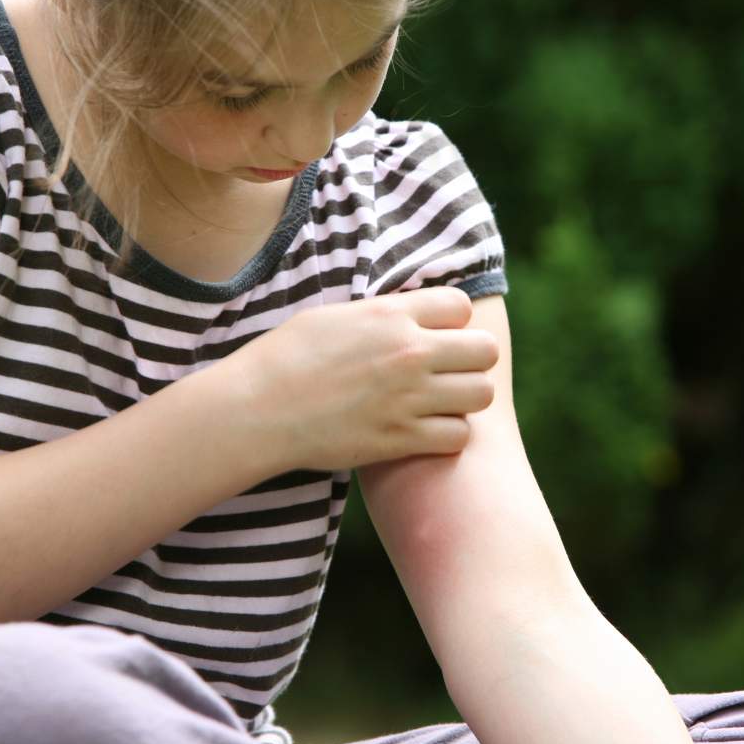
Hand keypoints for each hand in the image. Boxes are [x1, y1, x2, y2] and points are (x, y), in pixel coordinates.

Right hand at [215, 286, 499, 471]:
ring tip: (441, 403)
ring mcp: (409, 397)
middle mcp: (409, 352)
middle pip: (485, 349)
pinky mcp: (401, 438)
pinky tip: (425, 431)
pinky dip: (448, 435)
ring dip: (466, 399)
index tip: (436, 335)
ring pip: (481, 394)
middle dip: (472, 360)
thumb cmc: (285, 358)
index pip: (461, 305)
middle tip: (449, 372)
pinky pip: (459, 436)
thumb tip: (409, 314)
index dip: (453, 321)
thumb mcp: (334, 317)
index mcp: (391, 315)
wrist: (258, 410)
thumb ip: (382, 315)